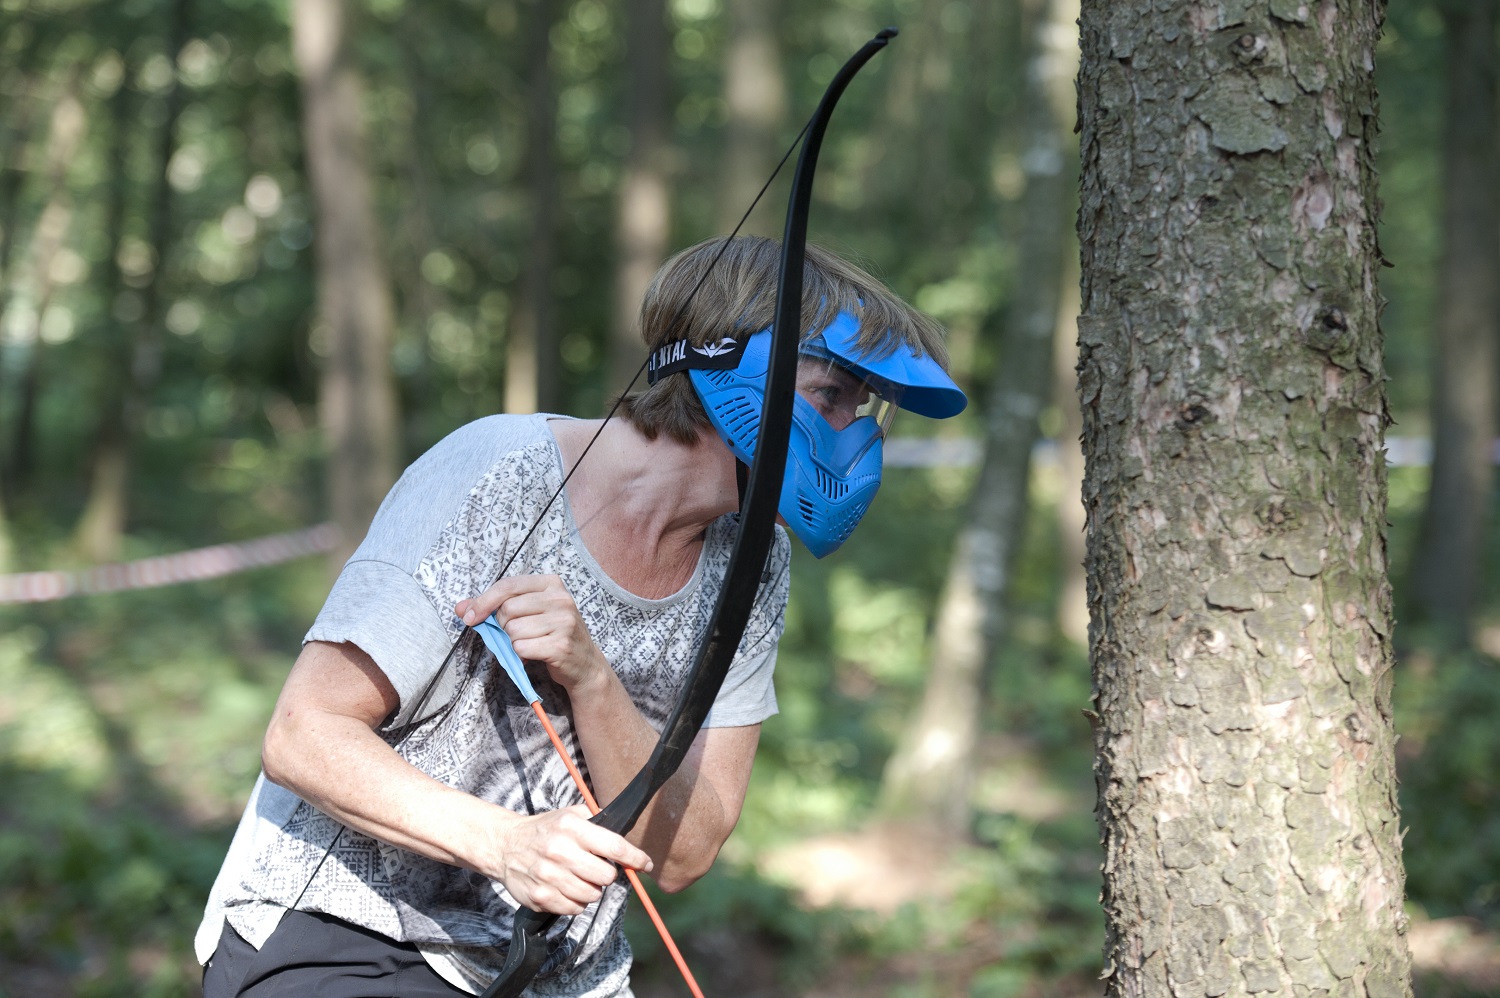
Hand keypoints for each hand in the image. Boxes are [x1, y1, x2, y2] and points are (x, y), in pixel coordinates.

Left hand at [456, 575, 606, 692]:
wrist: (584, 664)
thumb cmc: (551, 634)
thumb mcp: (528, 613)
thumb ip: (494, 607)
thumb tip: (460, 608)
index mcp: (551, 583)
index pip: (507, 585)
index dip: (483, 601)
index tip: (470, 617)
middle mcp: (560, 599)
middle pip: (507, 610)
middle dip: (503, 626)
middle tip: (518, 634)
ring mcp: (564, 622)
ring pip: (512, 630)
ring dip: (513, 643)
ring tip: (530, 644)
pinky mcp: (561, 645)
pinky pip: (521, 648)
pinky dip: (521, 655)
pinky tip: (535, 654)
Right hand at [489, 805, 652, 914]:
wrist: (505, 845)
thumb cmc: (544, 830)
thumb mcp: (570, 814)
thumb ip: (597, 822)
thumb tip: (626, 840)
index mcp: (572, 828)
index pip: (614, 846)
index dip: (635, 858)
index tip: (646, 864)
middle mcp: (560, 852)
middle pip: (606, 876)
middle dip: (606, 873)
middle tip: (596, 867)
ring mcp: (549, 876)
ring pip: (592, 895)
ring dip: (591, 889)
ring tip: (578, 877)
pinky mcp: (541, 897)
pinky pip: (575, 909)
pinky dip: (576, 902)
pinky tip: (566, 888)